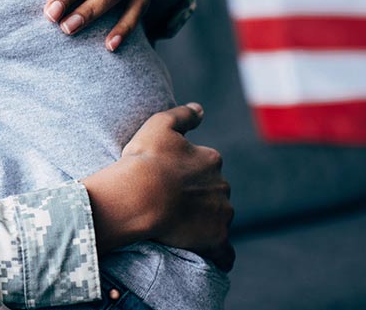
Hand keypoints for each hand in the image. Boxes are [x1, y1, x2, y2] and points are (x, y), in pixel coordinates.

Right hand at [82, 104, 233, 270]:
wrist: (140, 195)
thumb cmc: (146, 159)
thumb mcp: (159, 124)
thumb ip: (183, 115)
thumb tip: (201, 109)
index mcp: (211, 159)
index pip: (207, 165)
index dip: (189, 172)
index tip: (171, 178)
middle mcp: (222, 185)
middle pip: (215, 192)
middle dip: (200, 196)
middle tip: (173, 202)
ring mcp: (221, 214)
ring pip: (219, 217)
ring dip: (207, 221)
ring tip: (181, 227)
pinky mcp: (216, 239)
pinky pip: (224, 252)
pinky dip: (221, 254)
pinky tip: (215, 257)